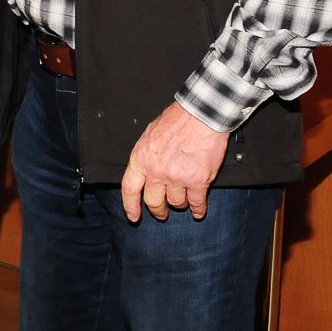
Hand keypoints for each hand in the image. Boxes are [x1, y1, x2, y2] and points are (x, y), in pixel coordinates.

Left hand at [119, 101, 230, 222]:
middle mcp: (157, 172)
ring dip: (180, 204)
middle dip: (158, 210)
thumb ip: (147, 154)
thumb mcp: (150, 133)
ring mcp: (177, 178)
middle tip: (162, 213)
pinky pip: (196, 202)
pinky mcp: (198, 181)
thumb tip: (147, 168)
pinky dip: (198, 209)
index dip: (130, 206)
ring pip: (176, 202)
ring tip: (183, 202)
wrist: (201, 115)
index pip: (130, 189)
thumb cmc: (177, 119)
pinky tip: (198, 210)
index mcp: (141, 159)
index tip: (134, 216)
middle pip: (153, 201)